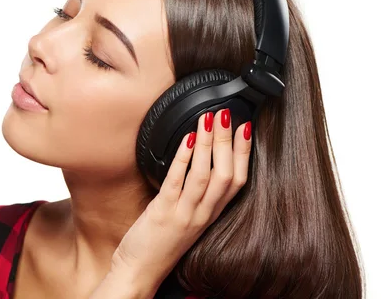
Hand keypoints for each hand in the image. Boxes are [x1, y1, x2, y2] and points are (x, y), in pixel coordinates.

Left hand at [111, 109, 251, 292]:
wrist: (140, 272)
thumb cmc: (160, 244)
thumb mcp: (187, 218)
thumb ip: (195, 195)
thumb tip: (196, 160)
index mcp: (211, 214)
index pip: (237, 181)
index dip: (244, 153)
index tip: (246, 128)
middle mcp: (202, 214)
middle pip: (225, 174)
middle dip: (228, 141)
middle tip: (226, 114)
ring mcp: (184, 214)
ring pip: (204, 175)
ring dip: (208, 144)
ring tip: (208, 119)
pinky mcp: (163, 213)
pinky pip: (177, 182)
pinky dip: (184, 159)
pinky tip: (186, 140)